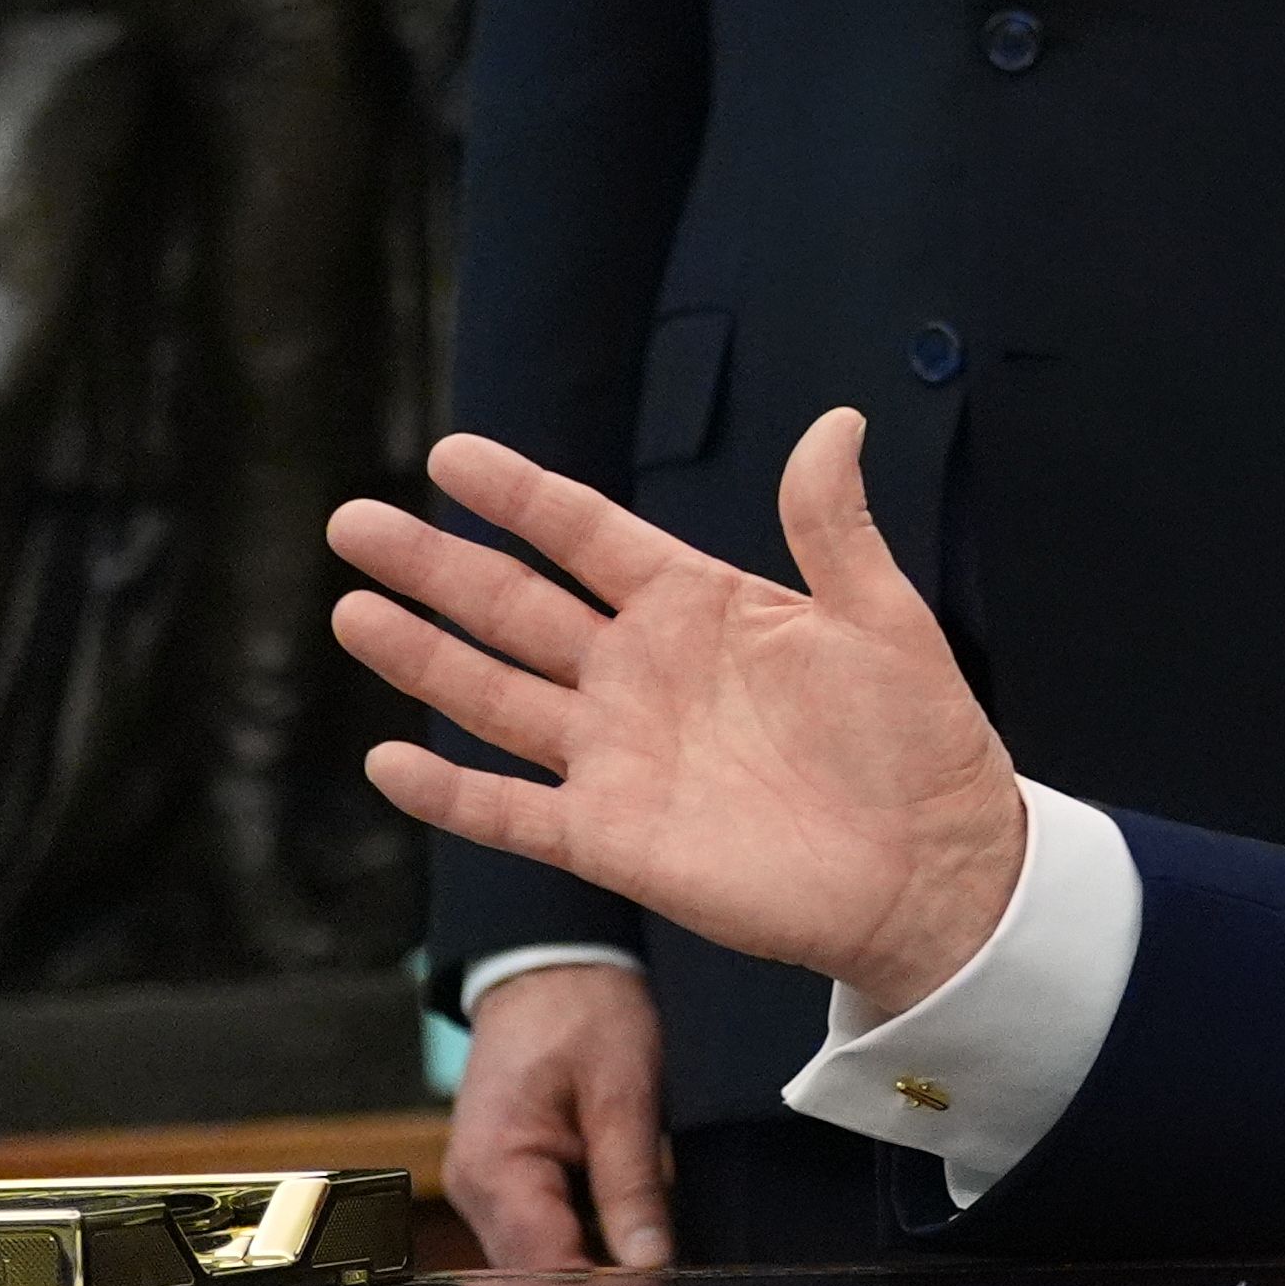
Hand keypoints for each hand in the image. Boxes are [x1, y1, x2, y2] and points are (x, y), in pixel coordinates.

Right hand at [328, 414, 1026, 1012]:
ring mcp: (618, 755)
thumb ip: (834, 524)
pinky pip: (510, 811)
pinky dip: (448, 793)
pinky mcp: (611, 838)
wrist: (933, 866)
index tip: (451, 454)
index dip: (518, 495)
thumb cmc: (918, 736)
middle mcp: (641, 673)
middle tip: (353, 520)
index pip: (587, 534)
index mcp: (699, 606)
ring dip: (421, 657)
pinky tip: (387, 760)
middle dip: (434, 565)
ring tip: (351, 609)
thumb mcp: (881, 614)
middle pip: (514, 606)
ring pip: (494, 696)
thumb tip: (837, 419)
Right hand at [446, 962, 673, 1270]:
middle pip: (533, 1275)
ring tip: (651, 1284)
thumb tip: (648, 1261)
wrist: (548, 963)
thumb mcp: (624, 1091)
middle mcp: (475, 1187)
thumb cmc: (582, 1010)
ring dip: (589, 1275)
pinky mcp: (502, 1178)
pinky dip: (580, 1243)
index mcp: (496, 1167)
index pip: (543, 1267)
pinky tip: (624, 1246)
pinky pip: (538, 1230)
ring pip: (535, 1260)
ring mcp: (483, 1184)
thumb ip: (632, 1183)